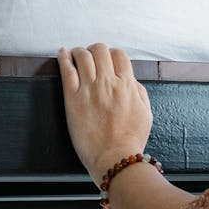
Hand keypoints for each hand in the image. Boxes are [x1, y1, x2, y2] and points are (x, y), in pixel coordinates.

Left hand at [58, 44, 152, 186]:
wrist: (115, 158)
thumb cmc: (130, 140)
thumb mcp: (146, 113)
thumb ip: (139, 92)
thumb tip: (131, 80)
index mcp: (127, 85)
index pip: (119, 54)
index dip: (113, 54)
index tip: (108, 60)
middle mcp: (108, 83)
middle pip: (100, 50)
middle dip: (96, 50)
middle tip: (92, 56)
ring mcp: (89, 89)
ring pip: (83, 56)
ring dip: (80, 51)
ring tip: (76, 54)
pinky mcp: (73, 99)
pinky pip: (67, 70)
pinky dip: (64, 57)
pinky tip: (62, 53)